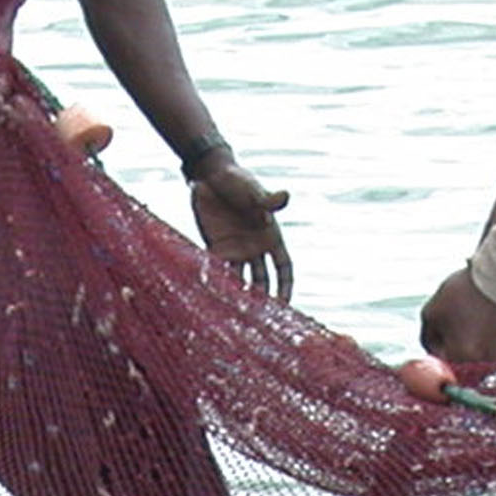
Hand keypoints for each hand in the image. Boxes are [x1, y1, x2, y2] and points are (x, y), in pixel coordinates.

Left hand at [189, 157, 295, 301]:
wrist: (210, 177)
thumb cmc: (237, 181)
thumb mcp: (253, 191)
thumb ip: (267, 200)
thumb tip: (285, 196)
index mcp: (271, 236)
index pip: (283, 268)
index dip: (285, 286)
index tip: (284, 305)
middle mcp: (255, 247)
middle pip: (262, 280)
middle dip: (262, 299)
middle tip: (259, 319)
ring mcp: (235, 250)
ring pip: (241, 280)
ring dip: (240, 296)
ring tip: (238, 315)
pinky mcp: (216, 248)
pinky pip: (219, 271)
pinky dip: (218, 283)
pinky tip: (217, 298)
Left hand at [418, 268, 495, 370]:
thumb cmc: (464, 291)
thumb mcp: (431, 313)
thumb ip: (427, 341)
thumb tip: (431, 355)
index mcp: (461, 356)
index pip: (442, 372)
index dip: (438, 358)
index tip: (440, 343)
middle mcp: (484, 363)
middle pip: (463, 372)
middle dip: (457, 356)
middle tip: (457, 331)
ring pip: (481, 365)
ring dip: (474, 353)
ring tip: (474, 325)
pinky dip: (490, 346)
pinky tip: (488, 326)